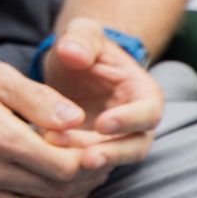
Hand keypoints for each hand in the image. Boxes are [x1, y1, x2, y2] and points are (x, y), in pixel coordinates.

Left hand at [38, 18, 164, 171]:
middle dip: (111, 153)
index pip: (148, 113)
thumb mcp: (82, 33)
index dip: (129, 120)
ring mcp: (117, 140)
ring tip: (60, 159)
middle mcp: (137, 123)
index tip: (103, 124)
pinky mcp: (95, 150)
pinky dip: (73, 164)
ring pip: (111, 160)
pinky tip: (49, 160)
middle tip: (84, 158)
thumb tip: (73, 53)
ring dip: (88, 162)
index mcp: (144, 94)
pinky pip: (89, 164)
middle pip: (134, 146)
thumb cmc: (82, 47)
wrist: (69, 64)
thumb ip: (81, 38)